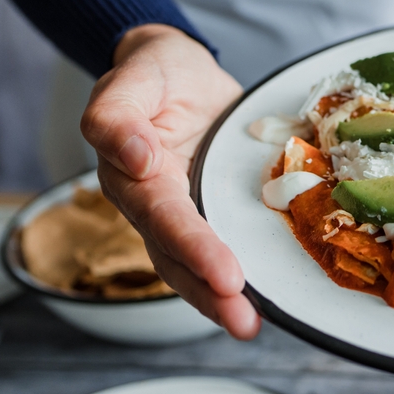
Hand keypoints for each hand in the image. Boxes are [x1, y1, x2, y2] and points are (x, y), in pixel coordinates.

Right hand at [81, 24, 259, 337]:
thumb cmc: (156, 72)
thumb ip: (118, 115)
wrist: (180, 68)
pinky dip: (250, 270)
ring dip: (223, 299)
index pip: (165, 218)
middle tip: (245, 322)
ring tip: (253, 325)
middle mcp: (159, 202)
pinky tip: (275, 292)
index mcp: (135, 176)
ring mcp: (191, 207)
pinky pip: (231, 241)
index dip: (194, 248)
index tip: (226, 277)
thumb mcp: (134, 76)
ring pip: (197, 264)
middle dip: (210, 293)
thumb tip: (135, 159)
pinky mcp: (220, 204)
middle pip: (178, 257)